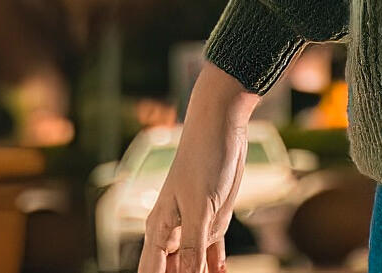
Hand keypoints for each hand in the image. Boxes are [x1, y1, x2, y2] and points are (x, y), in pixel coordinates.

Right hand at [137, 66, 256, 272]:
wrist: (222, 124)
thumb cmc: (205, 160)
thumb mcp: (201, 208)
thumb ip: (194, 248)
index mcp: (159, 231)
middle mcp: (172, 231)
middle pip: (173, 272)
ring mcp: (193, 224)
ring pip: (194, 264)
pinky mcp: (212, 216)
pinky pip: (211, 250)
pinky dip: (216, 264)